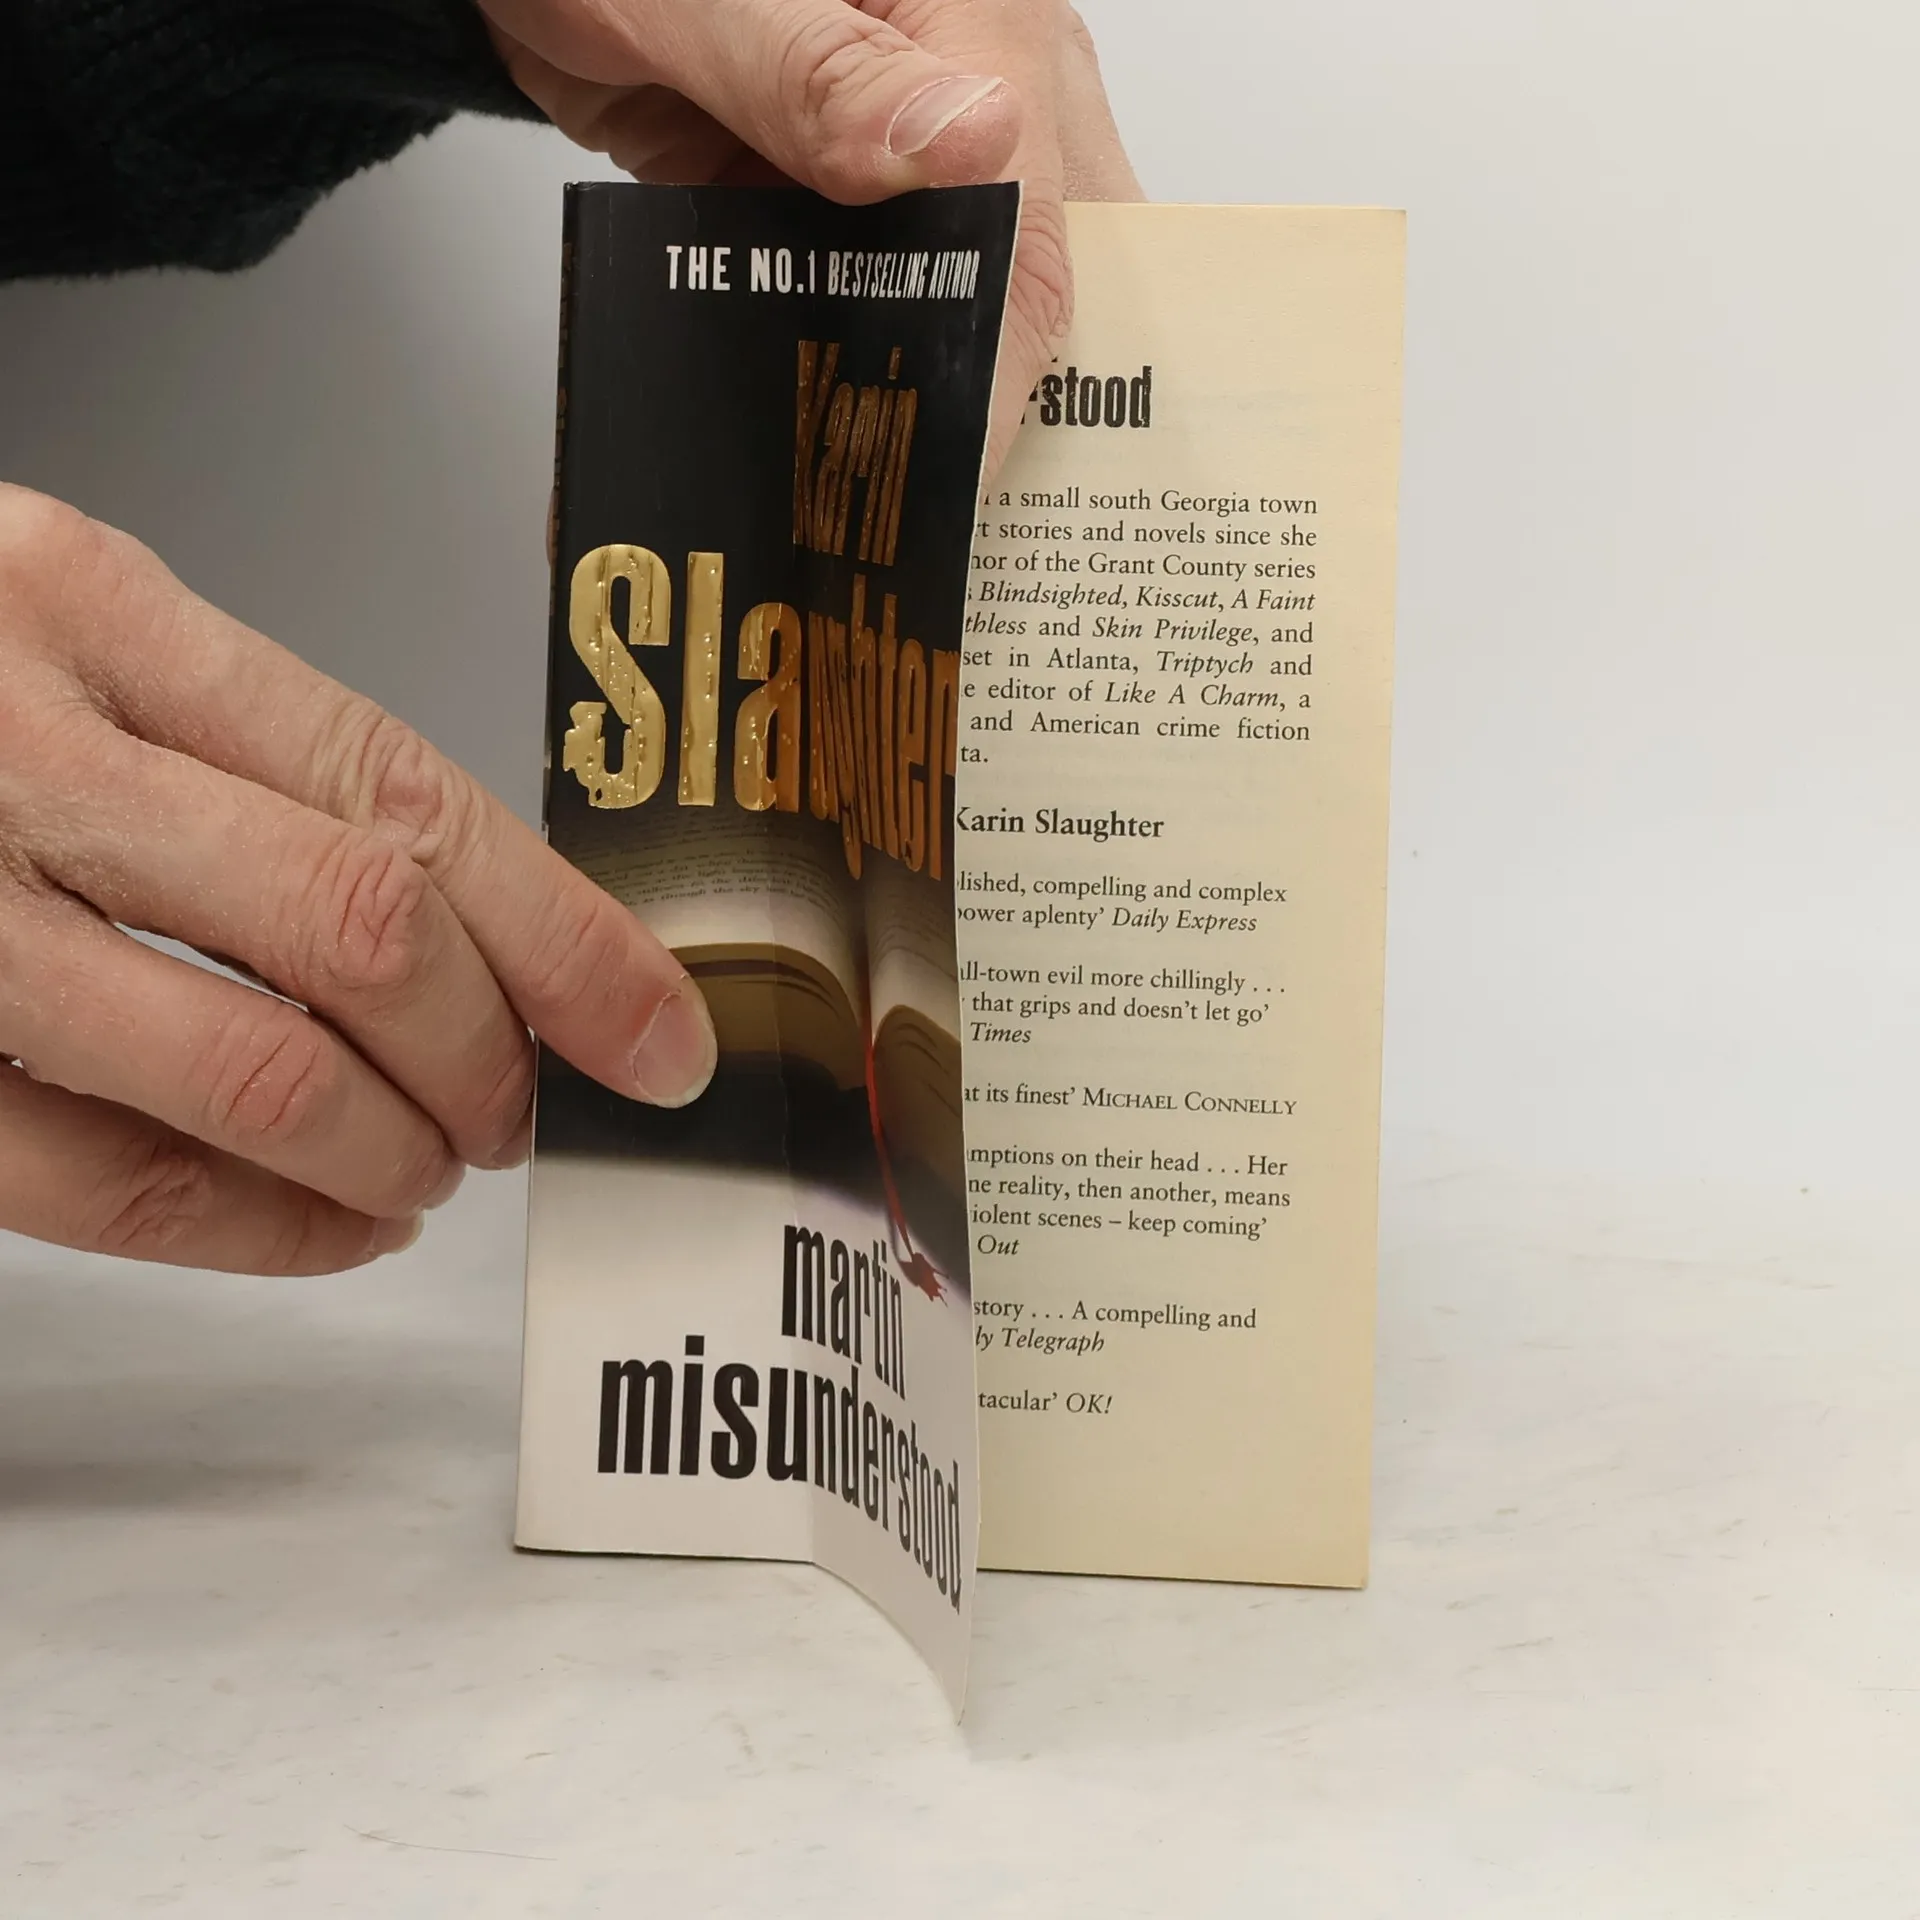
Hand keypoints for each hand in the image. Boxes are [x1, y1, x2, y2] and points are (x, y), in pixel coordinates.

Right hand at [0, 488, 715, 1273]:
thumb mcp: (77, 650)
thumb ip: (261, 772)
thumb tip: (503, 944)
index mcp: (89, 609)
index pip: (400, 791)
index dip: (567, 936)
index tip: (662, 1032)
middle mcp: (5, 745)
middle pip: (356, 930)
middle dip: (491, 1055)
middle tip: (524, 1110)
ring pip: (247, 1069)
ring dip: (391, 1152)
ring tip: (433, 1166)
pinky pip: (102, 1182)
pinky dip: (263, 1230)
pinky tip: (332, 1221)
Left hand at [483, 0, 1142, 471]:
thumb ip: (817, 68)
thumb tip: (967, 142)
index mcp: (984, 16)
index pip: (1034, 217)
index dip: (1005, 353)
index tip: (955, 464)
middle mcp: (980, 84)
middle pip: (1037, 271)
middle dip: (997, 393)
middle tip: (935, 508)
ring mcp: (913, 148)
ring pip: (969, 299)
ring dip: (923, 393)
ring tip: (882, 506)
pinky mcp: (849, 189)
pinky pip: (878, 293)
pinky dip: (851, 365)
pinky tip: (825, 434)